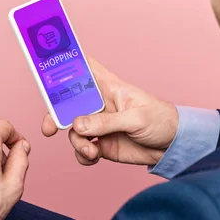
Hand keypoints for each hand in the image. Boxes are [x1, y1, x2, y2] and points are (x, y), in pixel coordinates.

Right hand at [42, 56, 178, 165]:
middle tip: (50, 128)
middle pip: (69, 103)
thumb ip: (106, 122)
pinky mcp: (101, 144)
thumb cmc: (161, 120)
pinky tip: (94, 156)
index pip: (85, 68)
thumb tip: (77, 125)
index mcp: (109, 87)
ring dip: (76, 142)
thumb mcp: (135, 119)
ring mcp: (99, 124)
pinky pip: (82, 149)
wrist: (173, 147)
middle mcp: (100, 104)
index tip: (47, 67)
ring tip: (91, 150)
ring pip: (73, 130)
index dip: (66, 63)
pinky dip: (83, 155)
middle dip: (55, 114)